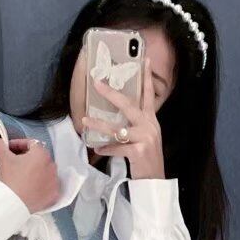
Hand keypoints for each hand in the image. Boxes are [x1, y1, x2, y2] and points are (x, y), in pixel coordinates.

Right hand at [0, 135, 59, 211]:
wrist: (12, 204)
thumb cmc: (9, 179)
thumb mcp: (1, 157)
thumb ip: (0, 144)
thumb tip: (0, 143)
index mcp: (41, 154)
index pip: (30, 143)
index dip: (17, 144)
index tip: (8, 149)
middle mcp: (52, 166)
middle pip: (38, 157)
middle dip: (26, 158)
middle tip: (13, 163)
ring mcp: (54, 182)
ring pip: (44, 171)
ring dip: (34, 171)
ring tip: (21, 176)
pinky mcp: (53, 195)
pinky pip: (47, 186)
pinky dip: (40, 185)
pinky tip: (30, 187)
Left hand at [82, 55, 165, 178]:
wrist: (155, 180)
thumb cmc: (146, 157)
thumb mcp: (145, 137)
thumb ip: (134, 125)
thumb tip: (115, 117)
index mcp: (151, 120)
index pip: (148, 95)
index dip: (146, 77)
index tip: (144, 59)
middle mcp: (149, 126)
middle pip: (129, 105)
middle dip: (111, 94)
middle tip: (97, 84)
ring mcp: (145, 138)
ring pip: (118, 128)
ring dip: (99, 125)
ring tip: (85, 121)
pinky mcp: (139, 151)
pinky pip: (117, 147)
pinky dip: (106, 149)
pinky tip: (97, 149)